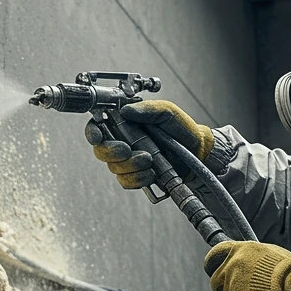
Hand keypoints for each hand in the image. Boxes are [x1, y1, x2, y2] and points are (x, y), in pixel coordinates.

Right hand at [84, 100, 213, 189]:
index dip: (92, 132)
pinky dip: (137, 179)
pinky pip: (126, 182)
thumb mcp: (167, 112)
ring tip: (149, 160)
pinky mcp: (136, 176)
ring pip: (114, 168)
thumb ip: (147, 109)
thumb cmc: (181, 129)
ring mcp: (128, 161)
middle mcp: (122, 142)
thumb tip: (125, 110)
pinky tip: (150, 173)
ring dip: (130, 166)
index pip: (97, 127)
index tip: (97, 136)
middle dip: (112, 152)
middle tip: (127, 150)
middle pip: (101, 151)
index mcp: (124, 123)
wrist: (197, 151)